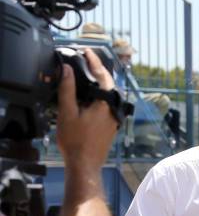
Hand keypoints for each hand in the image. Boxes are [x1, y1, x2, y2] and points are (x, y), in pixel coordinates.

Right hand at [57, 49, 116, 171]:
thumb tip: (68, 70)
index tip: (87, 51)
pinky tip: (90, 96)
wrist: (86, 164)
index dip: (94, 61)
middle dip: (98, 70)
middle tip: (87, 60)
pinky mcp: (112, 125)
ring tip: (88, 74)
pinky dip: (100, 96)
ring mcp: (115, 118)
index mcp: (105, 103)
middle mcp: (114, 109)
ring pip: (110, 94)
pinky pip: (108, 104)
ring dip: (100, 83)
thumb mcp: (67, 112)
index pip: (102, 75)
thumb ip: (68, 89)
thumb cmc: (76, 141)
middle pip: (109, 84)